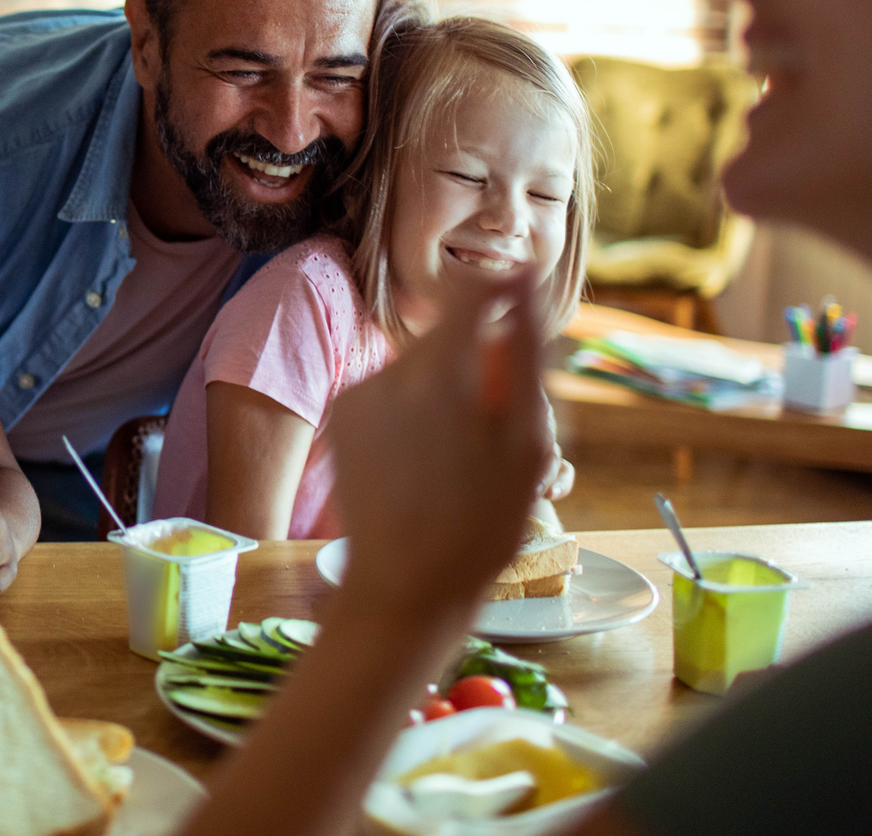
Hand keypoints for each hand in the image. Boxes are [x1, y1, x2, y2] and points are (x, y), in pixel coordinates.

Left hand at [328, 274, 553, 622]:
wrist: (403, 588)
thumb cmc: (481, 526)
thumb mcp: (527, 445)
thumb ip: (525, 355)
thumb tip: (521, 282)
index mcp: (441, 373)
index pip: (474, 290)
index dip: (506, 292)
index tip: (526, 310)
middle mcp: (392, 373)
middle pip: (450, 335)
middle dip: (482, 363)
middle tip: (504, 426)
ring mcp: (361, 395)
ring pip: (422, 367)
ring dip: (449, 391)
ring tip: (465, 457)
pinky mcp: (344, 419)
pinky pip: (393, 394)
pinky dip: (417, 412)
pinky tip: (428, 463)